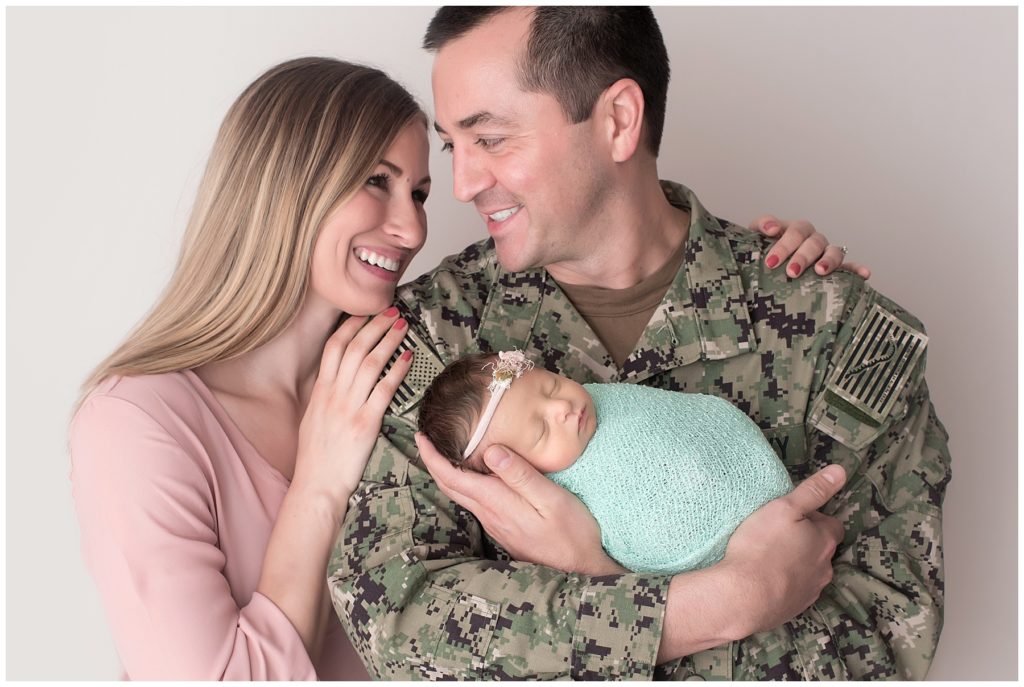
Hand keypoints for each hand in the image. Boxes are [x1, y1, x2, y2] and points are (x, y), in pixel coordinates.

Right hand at [293, 307, 412, 515]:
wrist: (316, 485)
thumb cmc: (316, 457)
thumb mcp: (312, 419)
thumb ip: (324, 396)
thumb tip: (335, 378)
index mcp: (320, 391)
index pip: (334, 347)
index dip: (351, 326)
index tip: (366, 312)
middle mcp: (333, 394)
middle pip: (355, 348)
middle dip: (374, 325)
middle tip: (392, 311)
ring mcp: (348, 407)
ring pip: (370, 363)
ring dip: (388, 341)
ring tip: (403, 326)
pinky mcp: (365, 423)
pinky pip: (384, 390)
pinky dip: (397, 371)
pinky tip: (408, 358)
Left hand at [417, 434, 622, 574]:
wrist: (582, 571)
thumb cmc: (573, 534)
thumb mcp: (552, 500)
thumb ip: (521, 475)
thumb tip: (491, 451)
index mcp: (498, 503)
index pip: (453, 478)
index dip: (433, 457)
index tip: (421, 437)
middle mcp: (491, 515)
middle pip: (450, 487)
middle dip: (433, 462)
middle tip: (424, 439)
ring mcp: (496, 525)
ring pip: (461, 496)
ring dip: (447, 474)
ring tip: (443, 452)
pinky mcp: (505, 529)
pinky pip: (475, 503)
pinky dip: (464, 484)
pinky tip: (473, 476)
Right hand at [718, 464, 846, 637]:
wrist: (743, 596)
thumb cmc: (762, 546)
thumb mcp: (784, 508)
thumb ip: (813, 491)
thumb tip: (841, 471)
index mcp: (824, 541)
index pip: (834, 526)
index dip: (817, 519)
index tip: (796, 517)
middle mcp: (825, 567)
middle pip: (822, 550)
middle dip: (808, 542)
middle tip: (780, 535)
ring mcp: (811, 591)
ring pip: (811, 572)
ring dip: (797, 564)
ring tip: (772, 558)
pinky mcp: (795, 608)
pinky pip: (796, 591)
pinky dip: (786, 584)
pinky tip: (767, 580)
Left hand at [750, 215, 871, 279]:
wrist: (766, 264)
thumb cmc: (763, 249)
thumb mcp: (756, 235)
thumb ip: (762, 225)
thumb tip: (771, 228)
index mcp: (796, 231)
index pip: (795, 232)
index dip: (784, 245)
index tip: (771, 261)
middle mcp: (813, 240)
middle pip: (813, 244)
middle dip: (802, 257)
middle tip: (791, 272)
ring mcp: (826, 253)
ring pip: (834, 252)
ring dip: (829, 261)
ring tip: (820, 271)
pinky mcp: (835, 269)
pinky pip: (849, 268)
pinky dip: (857, 269)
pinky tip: (865, 274)